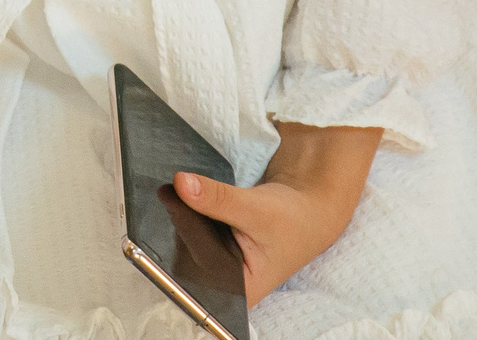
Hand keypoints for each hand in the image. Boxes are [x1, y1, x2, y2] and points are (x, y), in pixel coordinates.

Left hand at [175, 120, 379, 303]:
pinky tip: (187, 199)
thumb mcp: (256, 209)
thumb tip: (181, 184)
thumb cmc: (293, 220)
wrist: (306, 210)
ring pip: (182, 243)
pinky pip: (186, 234)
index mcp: (241, 291)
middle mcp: (226, 286)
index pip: (196, 268)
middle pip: (185, 256)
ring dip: (180, 216)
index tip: (170, 198)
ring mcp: (217, 270)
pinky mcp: (210, 252)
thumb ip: (218, 199)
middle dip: (180, 222)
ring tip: (183, 193)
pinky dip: (185, 215)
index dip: (182, 234)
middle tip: (173, 190)